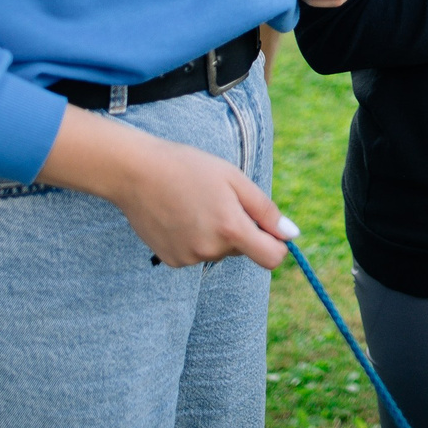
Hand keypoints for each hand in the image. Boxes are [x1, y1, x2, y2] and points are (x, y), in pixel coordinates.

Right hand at [36, 108, 286, 267]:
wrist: (135, 172)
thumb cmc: (188, 167)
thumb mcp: (234, 179)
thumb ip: (265, 210)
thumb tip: (292, 235)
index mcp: (231, 229)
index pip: (272, 258)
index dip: (275, 243)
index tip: (266, 227)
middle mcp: (211, 250)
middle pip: (243, 250)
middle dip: (239, 229)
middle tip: (217, 199)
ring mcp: (188, 258)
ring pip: (218, 251)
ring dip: (215, 233)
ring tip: (193, 204)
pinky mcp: (170, 260)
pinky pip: (196, 253)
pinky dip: (194, 238)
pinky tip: (178, 216)